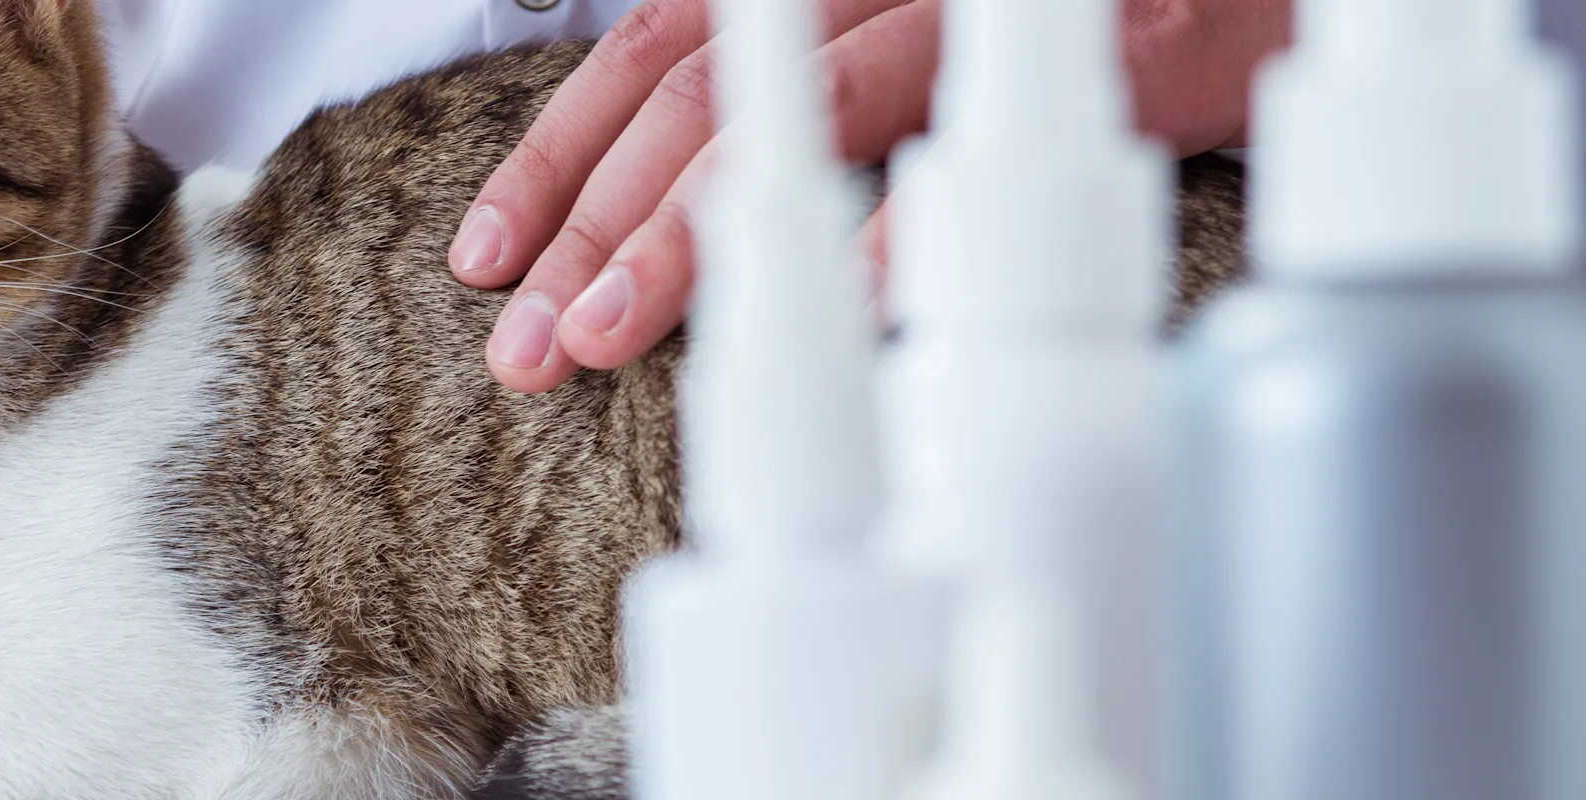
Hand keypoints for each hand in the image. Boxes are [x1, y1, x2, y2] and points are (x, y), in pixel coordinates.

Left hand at [452, 0, 1289, 392]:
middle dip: (593, 228)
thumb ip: (801, 88)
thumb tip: (667, 204)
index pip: (644, 55)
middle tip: (527, 342)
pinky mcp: (1130, 46)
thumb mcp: (901, 24)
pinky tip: (838, 303)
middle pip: (697, 97)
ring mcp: (991, 5)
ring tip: (613, 331)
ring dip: (698, 231)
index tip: (485, 259)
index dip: (554, 158)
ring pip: (808, 111)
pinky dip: (904, 223)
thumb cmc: (1094, 8)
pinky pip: (986, 134)